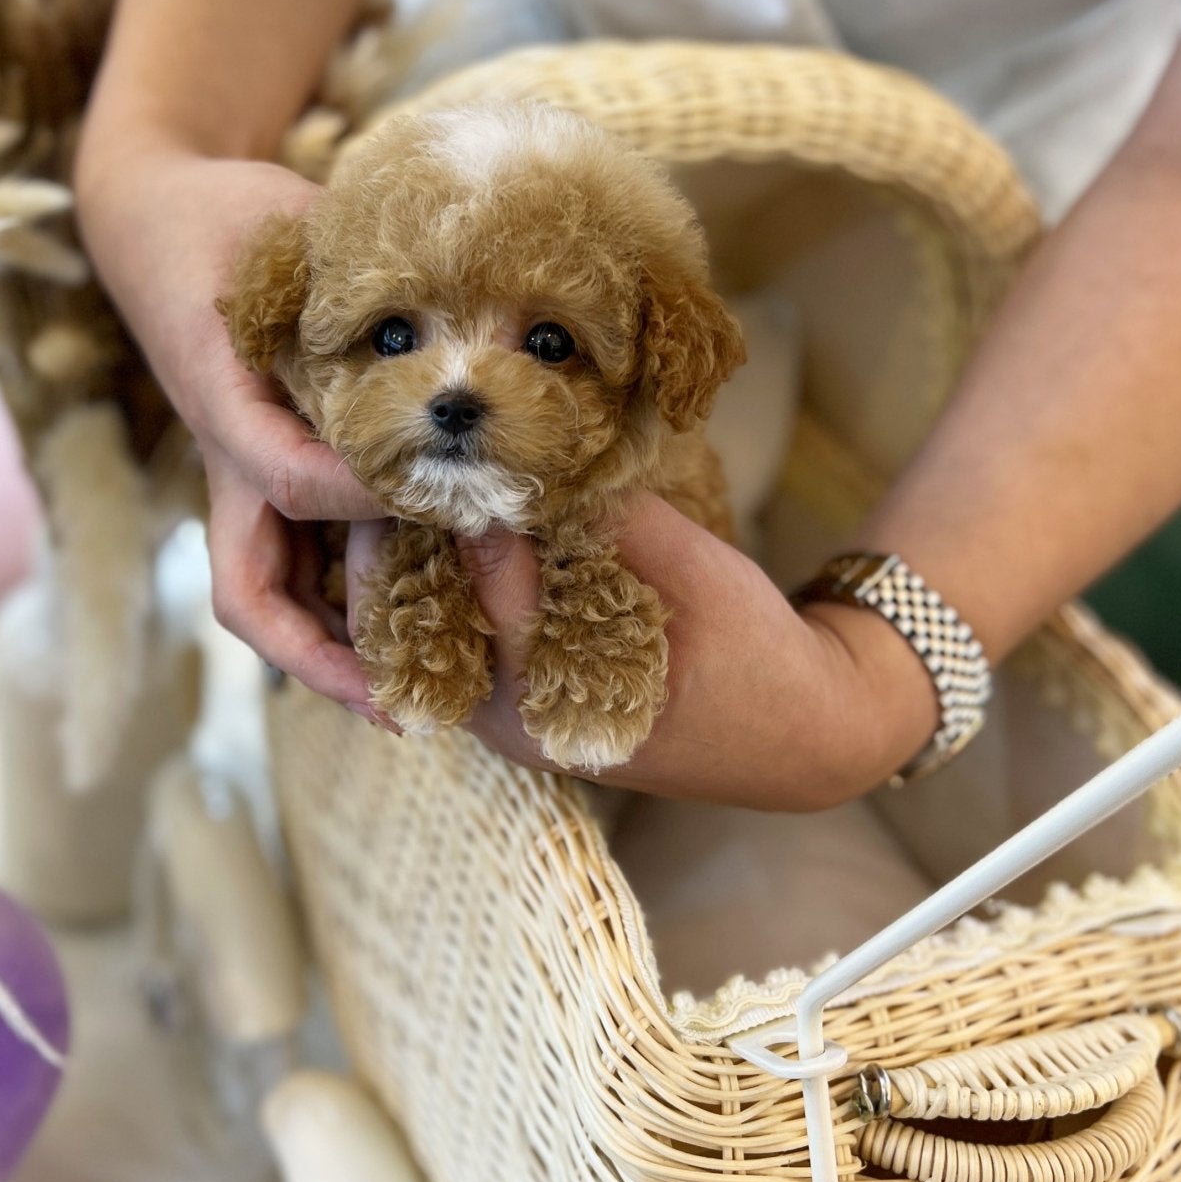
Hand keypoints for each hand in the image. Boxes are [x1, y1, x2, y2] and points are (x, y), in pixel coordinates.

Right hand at [75, 132, 384, 711]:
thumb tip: (450, 285)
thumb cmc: (224, 217)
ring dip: (338, 648)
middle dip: (321, 656)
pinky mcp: (262, 470)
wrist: (155, 217)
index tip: (436, 502)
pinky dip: (348, 600)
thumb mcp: (283, 221)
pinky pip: (299, 557)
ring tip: (421, 692)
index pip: (286, 476)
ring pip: (273, 590)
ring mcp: (241, 473)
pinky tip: (421, 619)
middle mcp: (229, 456)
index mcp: (225, 398)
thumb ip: (355, 262)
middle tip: (404, 705)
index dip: (359, 499)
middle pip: (251, 587)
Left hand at [348, 496, 937, 807]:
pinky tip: (434, 528)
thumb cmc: (759, 656)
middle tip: (375, 459)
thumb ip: (607, 522)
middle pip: (418, 625)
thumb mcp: (691, 572)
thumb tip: (536, 453)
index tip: (416, 448)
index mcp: (550, 701)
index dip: (439, 513)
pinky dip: (441, 588)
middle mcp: (513, 723)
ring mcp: (511, 722)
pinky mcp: (523, 703)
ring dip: (407, 566)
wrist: (805, 733)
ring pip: (425, 637)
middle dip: (394, 545)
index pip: (470, 591)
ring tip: (387, 484)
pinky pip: (458, 642)